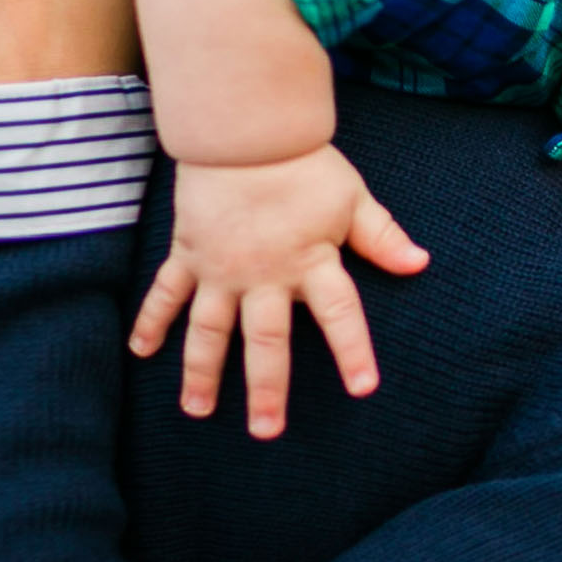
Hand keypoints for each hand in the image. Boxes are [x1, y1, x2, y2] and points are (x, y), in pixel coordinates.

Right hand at [128, 150, 430, 437]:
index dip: (352, 351)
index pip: (339, 315)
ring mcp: (220, 269)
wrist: (244, 130)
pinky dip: (151, 323)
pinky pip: (166, 295)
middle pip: (266, 341)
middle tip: (265, 431)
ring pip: (209, 330)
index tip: (363, 388)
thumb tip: (421, 263)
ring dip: (202, 372)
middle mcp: (263, 275)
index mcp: (310, 262)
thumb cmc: (304, 164)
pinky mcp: (188, 254)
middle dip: (267, 389)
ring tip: (198, 410)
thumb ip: (383, 237)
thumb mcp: (353, 199)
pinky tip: (141, 353)